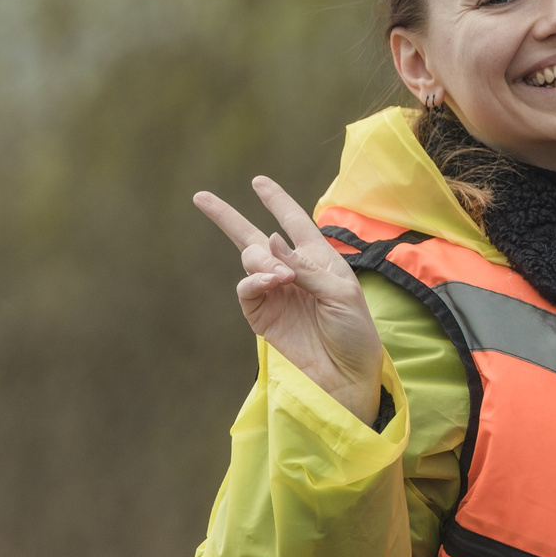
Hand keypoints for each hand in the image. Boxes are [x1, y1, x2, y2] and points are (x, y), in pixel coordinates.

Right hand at [194, 176, 384, 423]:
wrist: (345, 375)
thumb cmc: (355, 333)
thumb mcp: (341, 294)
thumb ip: (305, 266)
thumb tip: (270, 240)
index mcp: (320, 261)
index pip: (295, 223)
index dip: (277, 202)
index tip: (259, 182)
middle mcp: (293, 272)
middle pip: (254, 238)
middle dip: (228, 217)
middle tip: (201, 198)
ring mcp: (274, 294)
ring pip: (250, 260)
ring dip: (262, 260)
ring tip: (282, 276)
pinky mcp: (261, 315)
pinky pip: (247, 288)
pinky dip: (255, 280)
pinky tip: (272, 281)